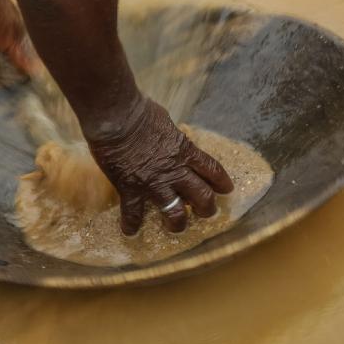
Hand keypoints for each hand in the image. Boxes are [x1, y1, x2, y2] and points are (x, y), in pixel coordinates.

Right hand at [87, 97, 233, 235]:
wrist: (117, 118)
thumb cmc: (139, 112)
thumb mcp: (165, 121)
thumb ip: (170, 136)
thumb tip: (167, 136)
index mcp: (184, 151)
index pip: (212, 170)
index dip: (221, 182)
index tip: (226, 190)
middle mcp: (174, 171)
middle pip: (202, 197)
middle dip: (206, 209)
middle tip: (204, 212)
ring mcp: (154, 183)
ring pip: (175, 213)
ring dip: (177, 223)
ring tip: (175, 226)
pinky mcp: (131, 189)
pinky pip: (134, 213)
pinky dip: (131, 224)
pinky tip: (130, 231)